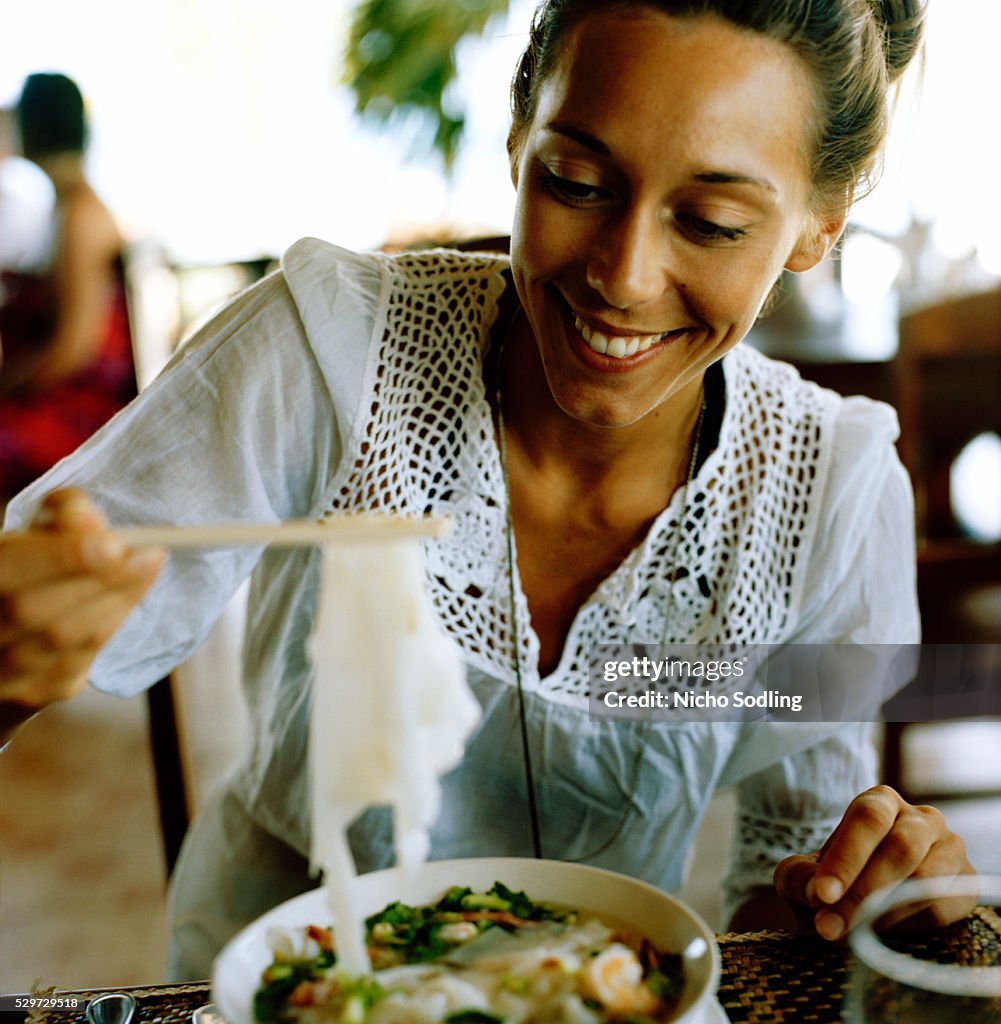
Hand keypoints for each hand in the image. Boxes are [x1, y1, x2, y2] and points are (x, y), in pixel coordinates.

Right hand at [0, 489, 164, 740]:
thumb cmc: (26, 571)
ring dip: (115, 600)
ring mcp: (0, 671)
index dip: (61, 557)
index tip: (115, 543)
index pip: (10, 566)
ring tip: (148, 566)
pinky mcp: (32, 693)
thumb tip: (92, 521)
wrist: (4, 642)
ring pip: (62, 640)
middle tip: (149, 553)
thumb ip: (62, 515)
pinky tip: (132, 593)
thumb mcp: (35, 533)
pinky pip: (80, 660)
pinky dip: (113, 621)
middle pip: (34, 609)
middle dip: (99, 579)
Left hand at [773, 784, 976, 940]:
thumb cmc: (832, 879)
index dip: (845, 858)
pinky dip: (908, 926)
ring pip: (925, 880)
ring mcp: (949, 849)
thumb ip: (799, 878)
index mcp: (880, 801)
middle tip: (833, 925)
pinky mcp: (965, 884)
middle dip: (864, 892)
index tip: (823, 894)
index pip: (867, 819)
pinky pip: (943, 907)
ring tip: (852, 933)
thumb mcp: (801, 874)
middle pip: (901, 848)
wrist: (862, 901)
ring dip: (884, 913)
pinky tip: (881, 932)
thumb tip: (818, 894)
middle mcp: (921, 818)